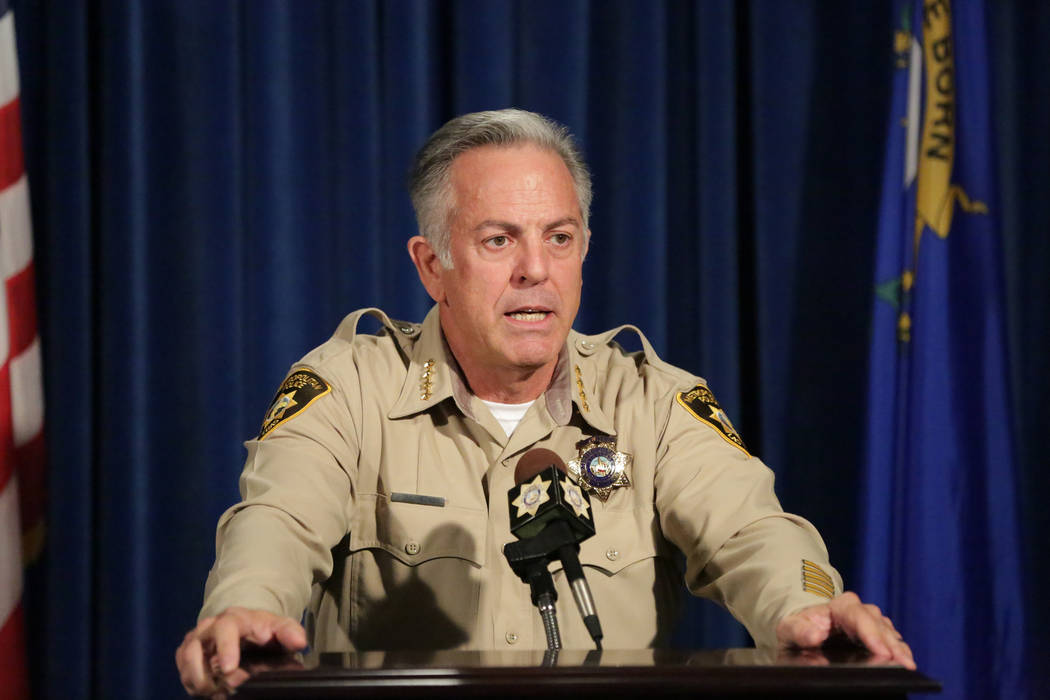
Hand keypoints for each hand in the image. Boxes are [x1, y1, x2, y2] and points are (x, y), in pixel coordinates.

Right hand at [175, 607, 306, 696]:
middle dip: (202, 671)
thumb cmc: (264, 631)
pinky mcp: (187, 652)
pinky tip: (206, 690)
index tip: (229, 668)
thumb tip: (299, 642)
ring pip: (185, 659)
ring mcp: (196, 639)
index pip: (226, 628)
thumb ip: (290, 633)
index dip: (226, 648)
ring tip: (212, 691)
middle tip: (218, 687)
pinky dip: (191, 681)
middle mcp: (210, 626)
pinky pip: (181, 668)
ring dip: (196, 678)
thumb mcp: (280, 628)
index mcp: (235, 618)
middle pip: (196, 645)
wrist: (248, 630)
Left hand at [775, 591, 915, 669]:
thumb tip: (815, 634)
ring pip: (888, 632)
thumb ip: (798, 631)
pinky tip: (905, 662)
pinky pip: (891, 641)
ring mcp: (869, 624)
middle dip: (890, 644)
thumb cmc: (796, 630)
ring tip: (907, 665)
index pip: (857, 614)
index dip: (871, 632)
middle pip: (878, 624)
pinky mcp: (875, 637)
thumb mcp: (788, 629)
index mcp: (836, 606)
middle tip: (903, 663)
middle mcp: (857, 611)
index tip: (881, 651)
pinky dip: (899, 651)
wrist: (801, 634)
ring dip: (898, 648)